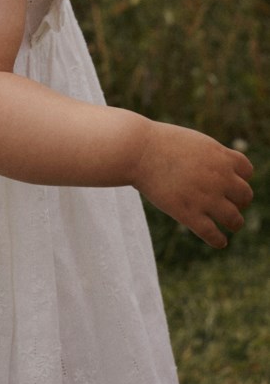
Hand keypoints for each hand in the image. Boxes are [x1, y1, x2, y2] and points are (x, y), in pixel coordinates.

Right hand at [133, 122, 253, 247]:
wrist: (136, 150)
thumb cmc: (159, 143)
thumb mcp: (192, 142)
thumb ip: (210, 156)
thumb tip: (220, 169)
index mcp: (220, 156)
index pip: (247, 171)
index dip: (239, 177)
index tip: (229, 182)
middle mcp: (219, 177)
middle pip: (245, 196)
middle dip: (237, 200)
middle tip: (225, 202)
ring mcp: (206, 197)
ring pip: (235, 219)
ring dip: (233, 222)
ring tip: (227, 223)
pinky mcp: (189, 214)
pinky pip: (213, 235)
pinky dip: (219, 240)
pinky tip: (218, 240)